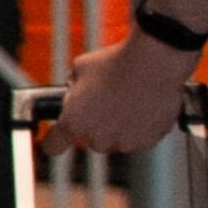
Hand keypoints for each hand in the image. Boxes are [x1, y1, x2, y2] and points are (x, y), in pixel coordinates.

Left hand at [57, 35, 193, 154]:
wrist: (154, 63)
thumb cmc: (116, 63)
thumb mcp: (81, 67)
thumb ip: (74, 85)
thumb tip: (77, 88)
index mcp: (73, 122)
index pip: (53, 145)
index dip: (55, 140)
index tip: (58, 137)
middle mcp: (98, 139)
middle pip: (93, 139)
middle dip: (99, 124)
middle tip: (109, 101)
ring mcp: (125, 142)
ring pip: (119, 139)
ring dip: (122, 125)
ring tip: (131, 100)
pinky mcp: (149, 140)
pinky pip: (142, 136)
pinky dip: (144, 125)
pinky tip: (146, 104)